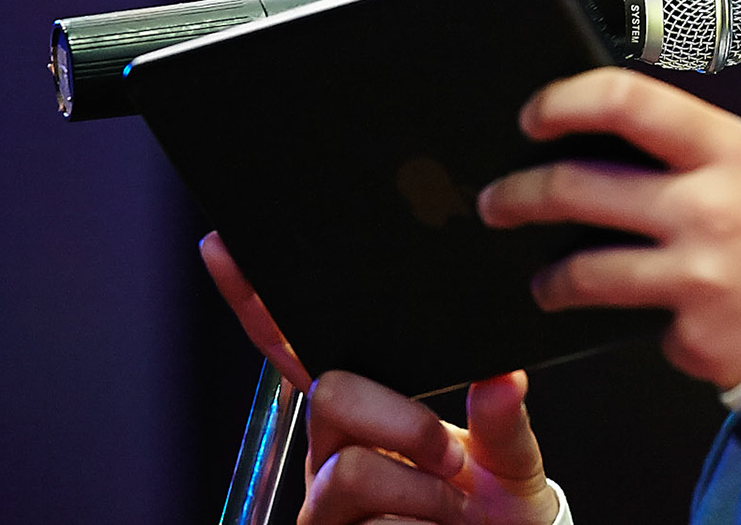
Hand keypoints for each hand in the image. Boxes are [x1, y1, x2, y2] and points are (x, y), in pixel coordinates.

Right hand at [200, 233, 558, 524]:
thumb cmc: (496, 502)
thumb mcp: (513, 453)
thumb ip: (506, 419)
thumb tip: (505, 377)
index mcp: (372, 400)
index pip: (306, 343)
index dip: (261, 298)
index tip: (228, 244)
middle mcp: (335, 442)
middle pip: (330, 393)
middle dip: (399, 420)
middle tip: (451, 455)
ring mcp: (324, 493)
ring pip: (348, 465)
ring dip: (417, 483)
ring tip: (453, 499)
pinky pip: (355, 509)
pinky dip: (415, 515)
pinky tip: (435, 521)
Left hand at [478, 67, 740, 387]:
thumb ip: (703, 161)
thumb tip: (623, 152)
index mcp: (733, 151)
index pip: (626, 100)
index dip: (564, 101)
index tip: (535, 113)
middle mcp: (709, 207)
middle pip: (579, 185)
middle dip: (520, 194)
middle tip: (501, 200)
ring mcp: (697, 276)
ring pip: (583, 271)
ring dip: (550, 277)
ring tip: (545, 280)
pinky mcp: (692, 337)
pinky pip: (641, 326)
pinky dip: (647, 324)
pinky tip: (674, 320)